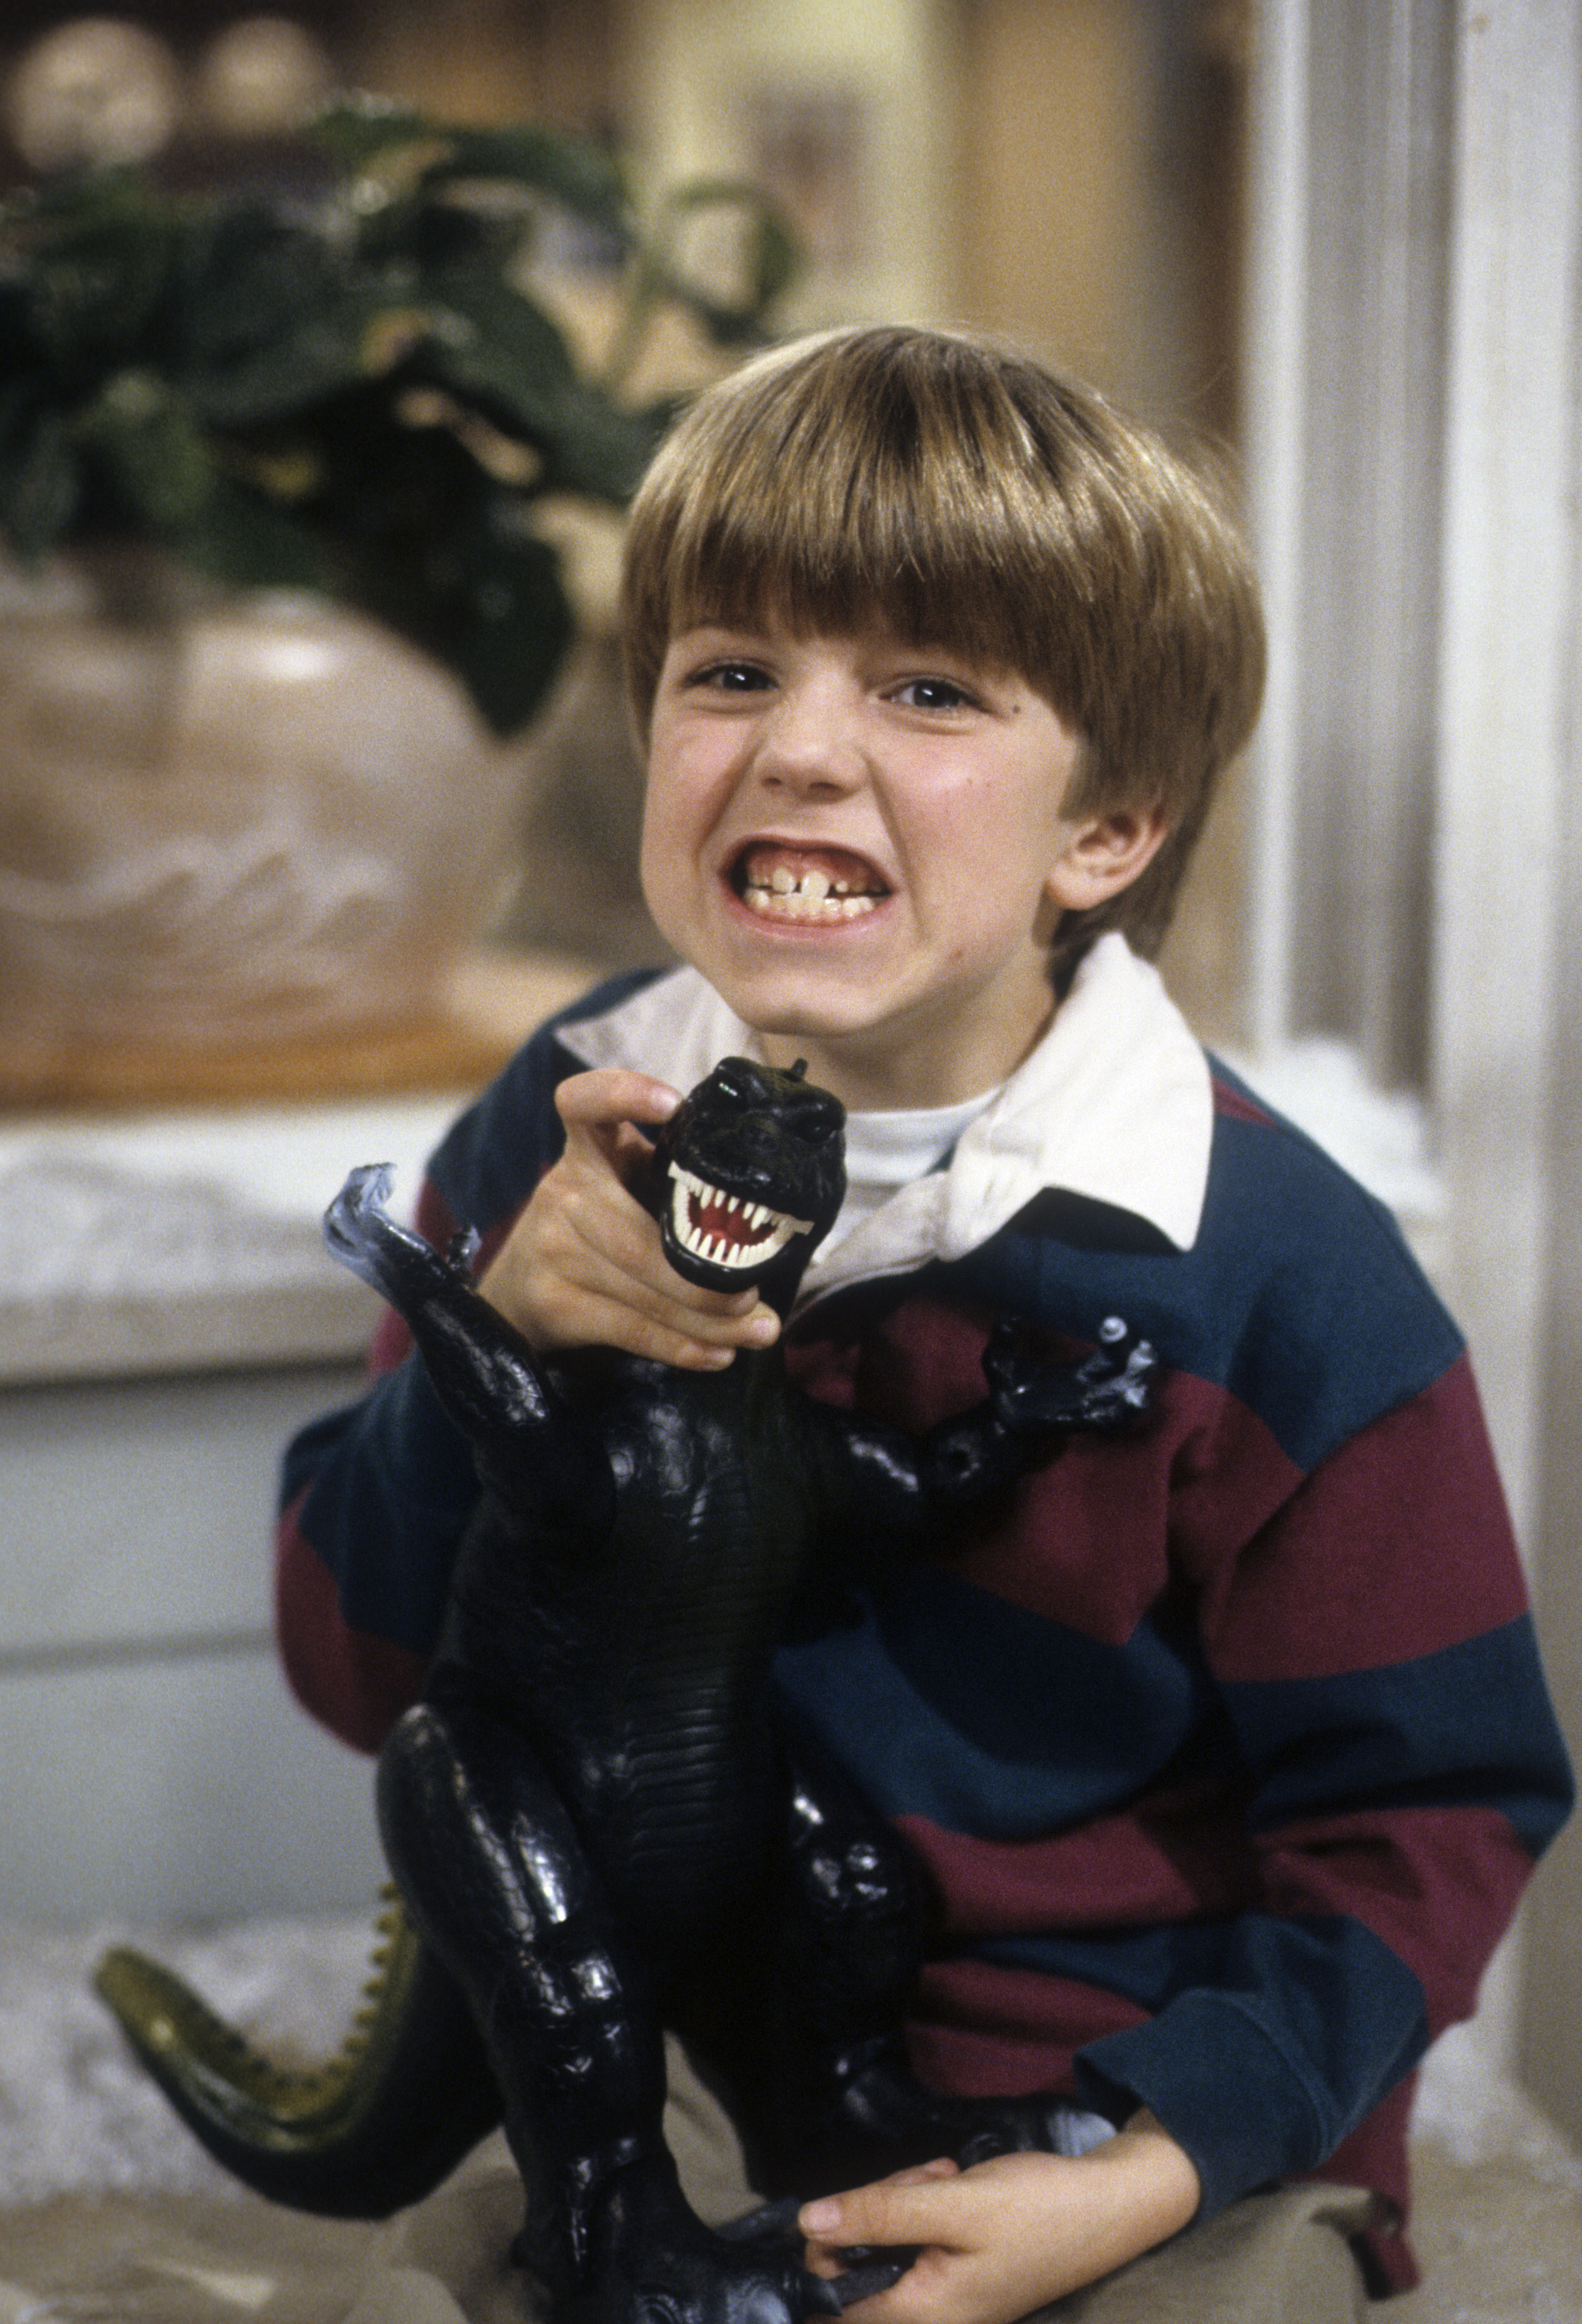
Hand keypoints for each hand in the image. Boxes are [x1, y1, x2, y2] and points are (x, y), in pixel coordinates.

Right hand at [479, 1068, 780, 1367]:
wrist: (516, 1292)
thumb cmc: (596, 1231)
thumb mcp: (622, 1189)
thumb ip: (674, 1189)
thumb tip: (766, 1236)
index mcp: (590, 1150)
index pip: (583, 1104)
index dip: (621, 1094)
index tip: (671, 1104)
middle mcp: (566, 1192)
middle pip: (640, 1237)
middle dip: (706, 1277)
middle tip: (754, 1297)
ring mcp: (553, 1248)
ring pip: (642, 1289)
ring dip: (708, 1319)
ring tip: (758, 1331)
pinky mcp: (552, 1301)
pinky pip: (627, 1327)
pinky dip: (679, 1345)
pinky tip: (718, 1354)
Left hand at [799, 2114, 1200, 2323]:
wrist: (1109, 2206)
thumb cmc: (1037, 2209)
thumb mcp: (955, 2203)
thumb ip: (881, 2214)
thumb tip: (808, 2223)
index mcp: (924, 2316)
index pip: (834, 2304)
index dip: (825, 2251)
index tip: (853, 2207)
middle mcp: (931, 2317)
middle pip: (860, 2267)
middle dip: (875, 2213)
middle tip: (919, 2181)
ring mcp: (949, 2296)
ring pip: (888, 2246)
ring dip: (902, 2200)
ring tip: (943, 2177)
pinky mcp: (962, 2273)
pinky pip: (919, 2240)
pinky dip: (926, 2205)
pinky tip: (953, 2182)